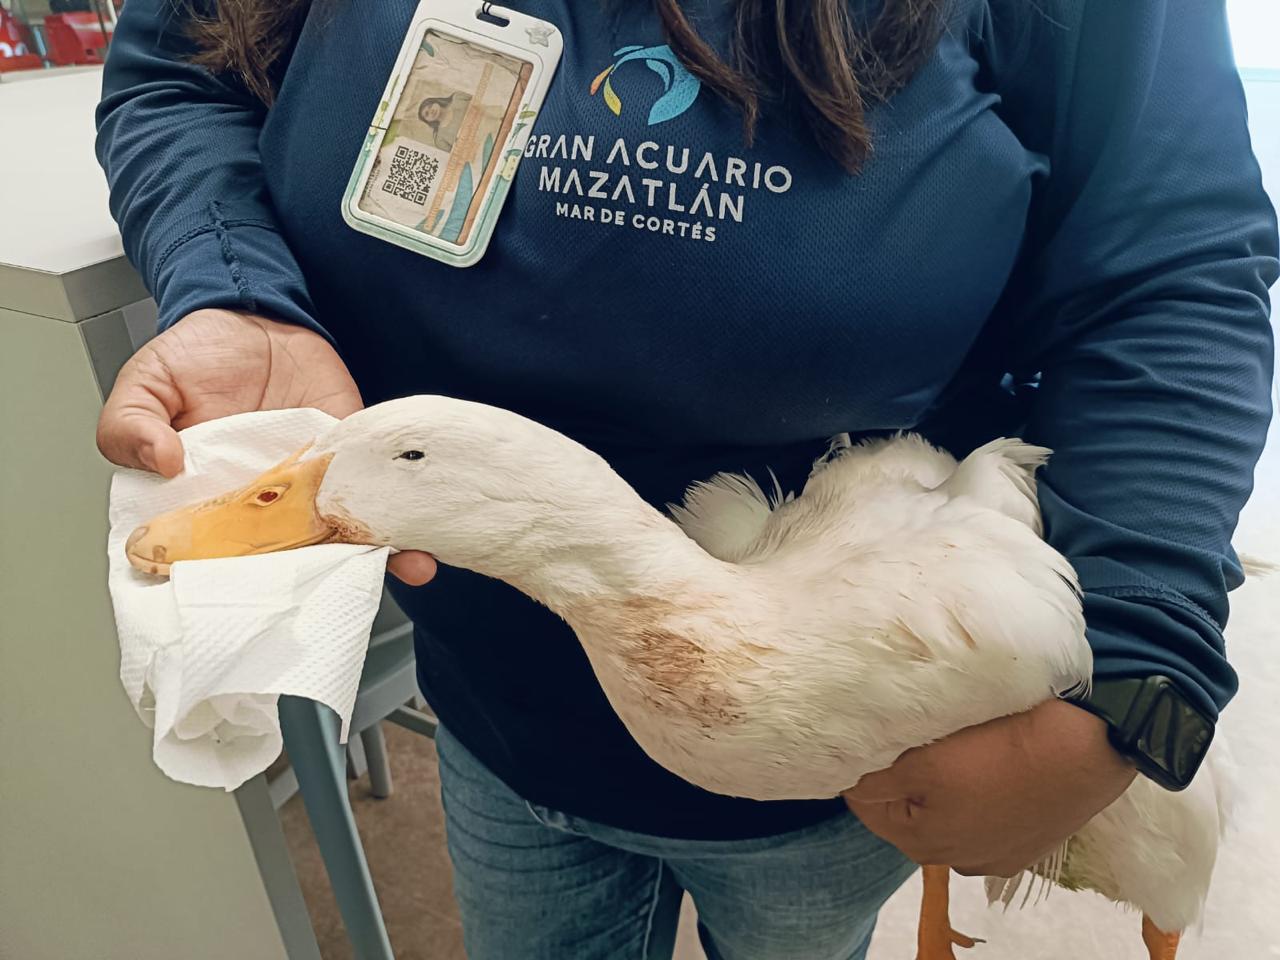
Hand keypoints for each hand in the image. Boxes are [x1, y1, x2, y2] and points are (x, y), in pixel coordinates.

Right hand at [97, 308, 435, 584]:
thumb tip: (159, 460)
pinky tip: (422, 534)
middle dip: (324, 581)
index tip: (262, 604)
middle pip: (294, 557)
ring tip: (412, 568)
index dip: (240, 585)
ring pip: (344, 532)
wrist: (253, 313)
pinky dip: (402, 515)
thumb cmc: (195, 355)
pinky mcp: (352, 456)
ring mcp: (314, 484)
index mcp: (210, 501)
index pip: (222, 557)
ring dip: (381, 553)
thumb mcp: (144, 384)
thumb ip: (129, 424)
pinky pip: (377, 491)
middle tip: (348, 595)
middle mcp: (266, 503)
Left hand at [842, 699, 1135, 876]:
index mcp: (923, 843)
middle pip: (907, 813)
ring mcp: (998, 853)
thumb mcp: (923, 760)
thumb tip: (847, 784)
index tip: (862, 737)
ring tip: (946, 746)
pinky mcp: (1030, 839)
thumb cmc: (997, 750)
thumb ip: (878, 778)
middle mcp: (958, 859)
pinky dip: (977, 791)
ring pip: (947, 814)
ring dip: (939, 785)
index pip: (866, 806)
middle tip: (901, 735)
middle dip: (899, 779)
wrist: (1086, 747)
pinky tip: (986, 765)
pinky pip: (986, 813)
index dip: (859, 770)